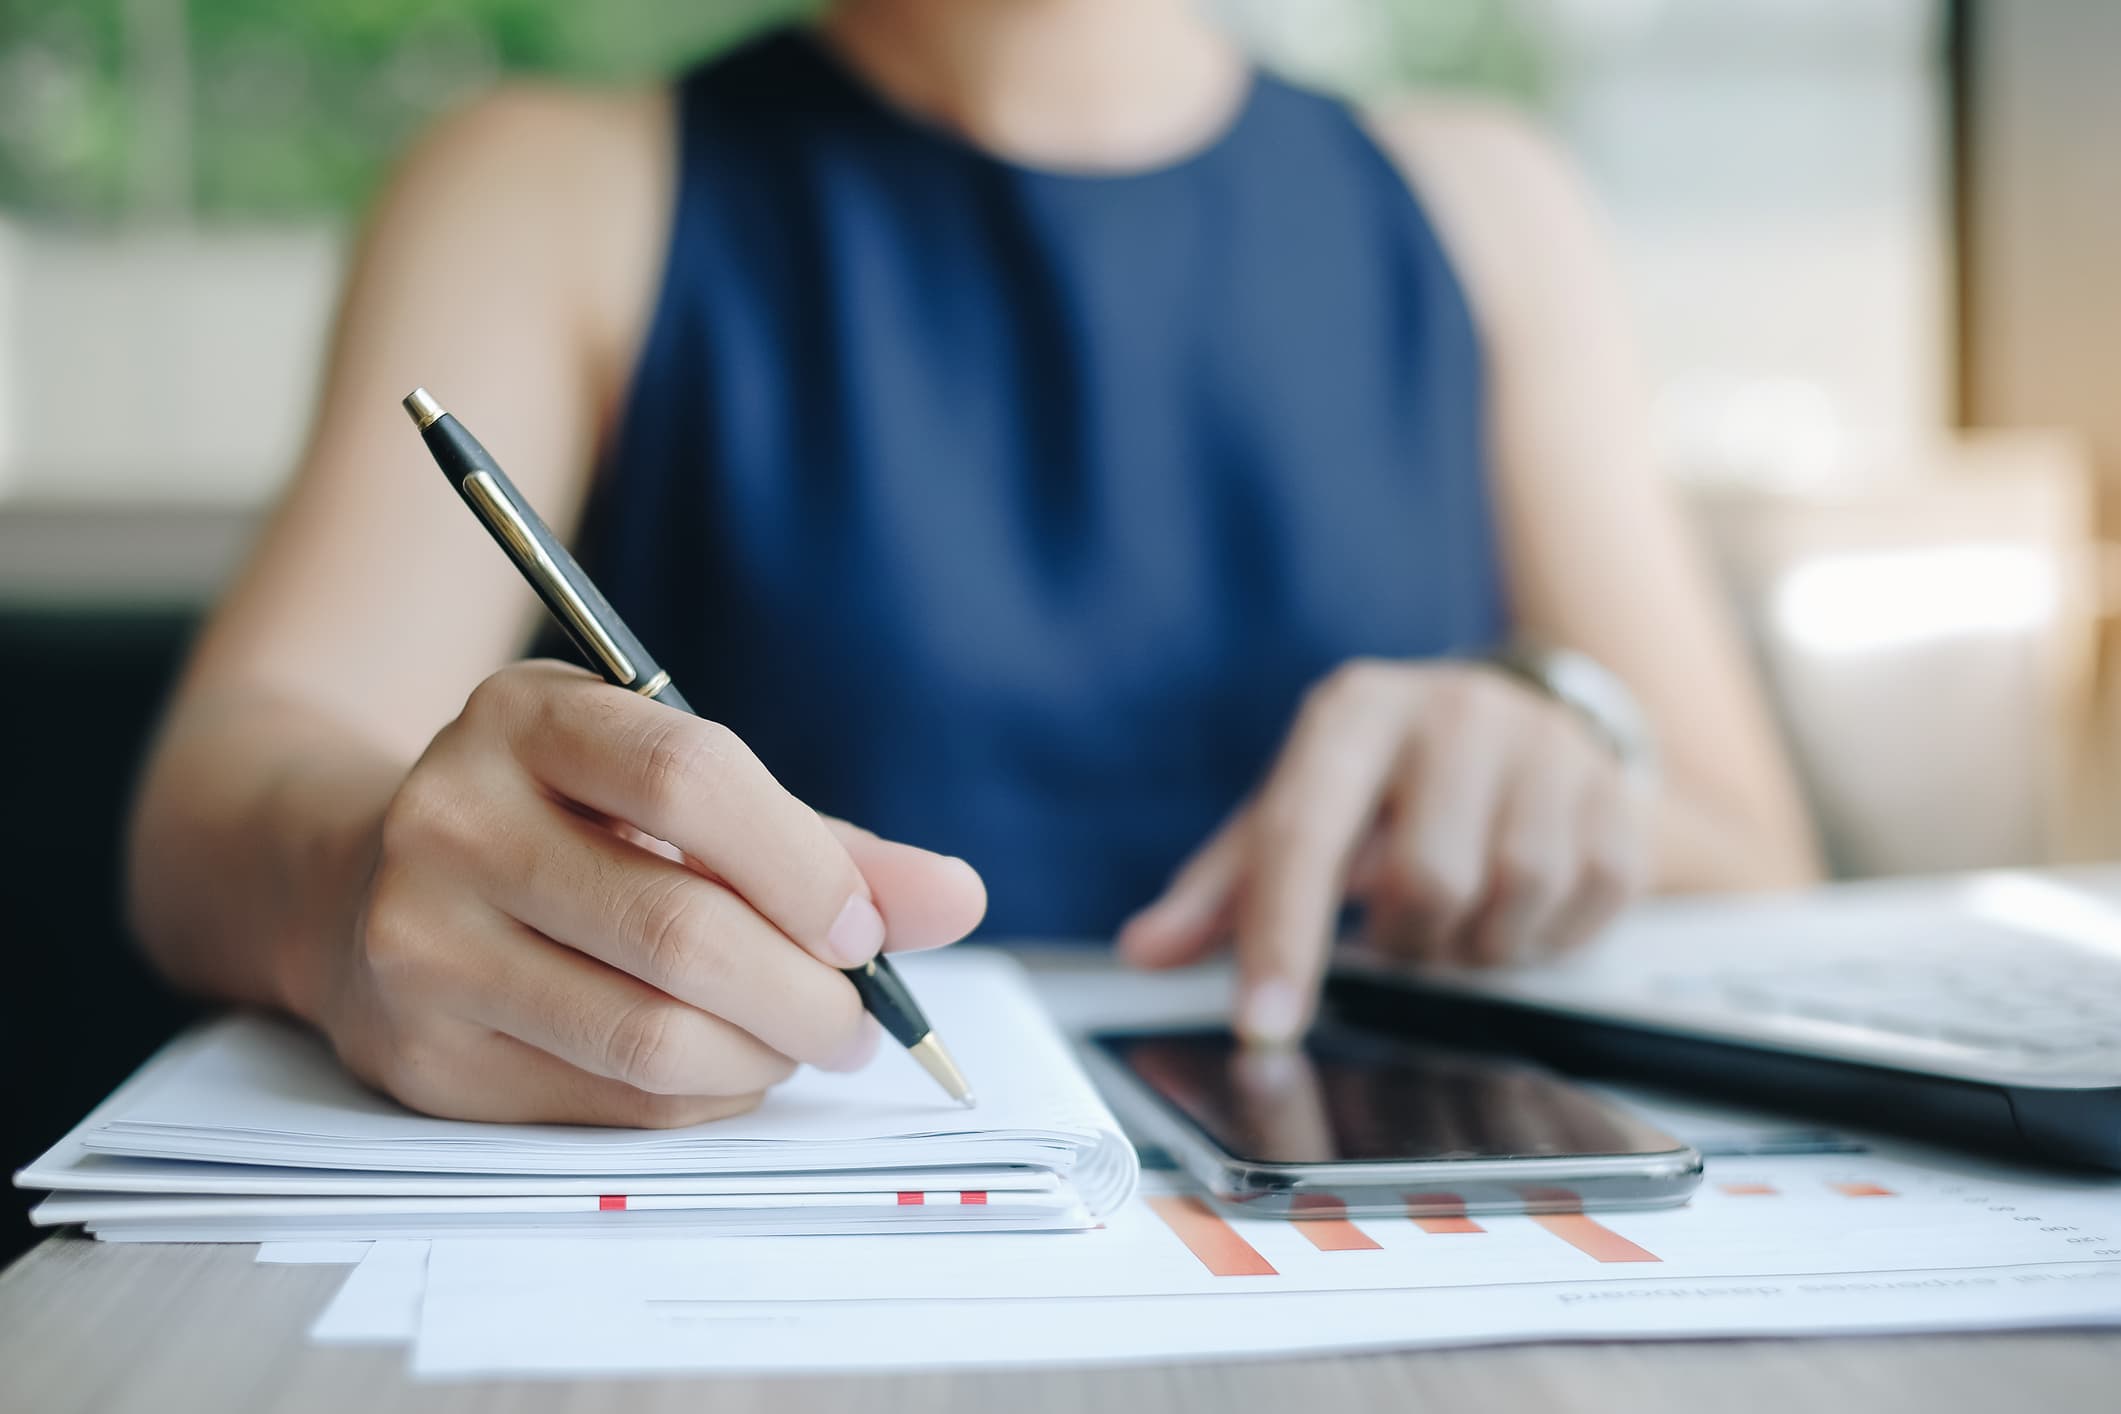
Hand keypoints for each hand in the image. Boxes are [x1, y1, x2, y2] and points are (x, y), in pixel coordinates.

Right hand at [317, 660, 986, 1126]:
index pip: (687, 780)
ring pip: (650, 1034)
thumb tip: (955, 900)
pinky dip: (705, 1095)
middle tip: (859, 1021)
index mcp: (527, 717)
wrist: (356, 880)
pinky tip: (724, 1065)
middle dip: (809, 994)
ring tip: (801, 1042)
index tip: (867, 931)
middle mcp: (453, 818)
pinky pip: (613, 1102)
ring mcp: (422, 942)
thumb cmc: (558, 823)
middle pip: (680, 929)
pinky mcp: (425, 1055)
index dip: (804, 867)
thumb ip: (817, 843)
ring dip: (766, 1057)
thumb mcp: (667, 787)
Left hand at [1117, 659, 1647, 1041]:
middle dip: (1408, 941)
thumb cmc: (1383, 783)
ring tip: (1457, 913)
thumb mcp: (1296, 813)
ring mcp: (1547, 747)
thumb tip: (1146, 950)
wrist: (1520, 722)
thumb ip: (1221, 888)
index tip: (1264, 1029)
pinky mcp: (1617, 793)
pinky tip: (1518, 905)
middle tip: (1402, 932)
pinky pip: (1584, 903)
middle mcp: (1453, 711)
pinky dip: (1543, 935)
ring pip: (1509, 900)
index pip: (1307, 835)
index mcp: (1355, 711)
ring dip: (1475, 944)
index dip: (1283, 941)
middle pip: (1427, 882)